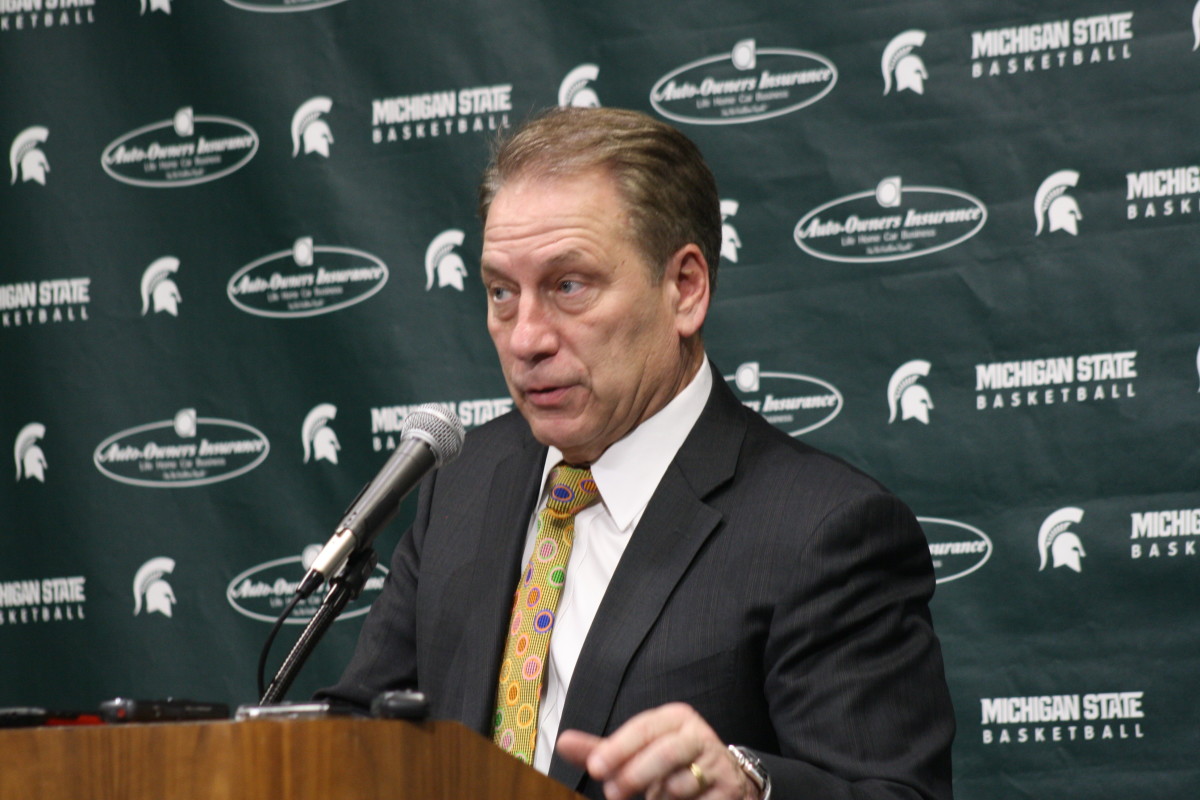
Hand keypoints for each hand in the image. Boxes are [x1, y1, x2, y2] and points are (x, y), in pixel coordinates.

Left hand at [555, 702, 757, 799]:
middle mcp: (697, 734)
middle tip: (612, 793)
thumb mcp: (636, 754)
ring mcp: (716, 761)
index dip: (618, 748)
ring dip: (659, 796)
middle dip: (635, 774)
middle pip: (665, 752)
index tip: (594, 767)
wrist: (721, 783)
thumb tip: (563, 742)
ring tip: (653, 798)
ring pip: (680, 783)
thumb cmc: (669, 766)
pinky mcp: (728, 788)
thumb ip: (602, 750)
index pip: (643, 728)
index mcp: (673, 718)